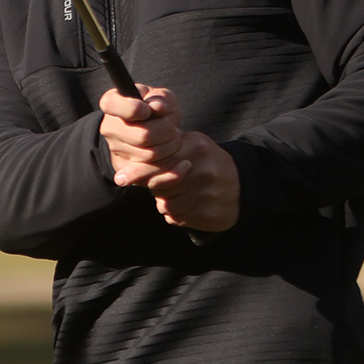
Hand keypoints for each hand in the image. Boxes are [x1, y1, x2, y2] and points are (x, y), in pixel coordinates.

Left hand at [99, 85, 240, 232]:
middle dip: (154, 186)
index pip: (158, 160)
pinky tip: (187, 205)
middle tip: (159, 185)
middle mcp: (201, 169)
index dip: (137, 171)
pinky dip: (176, 214)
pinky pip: (177, 218)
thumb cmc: (207, 163)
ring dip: (166, 202)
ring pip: (166, 204)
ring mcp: (206, 193)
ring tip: (178, 194)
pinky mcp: (209, 214)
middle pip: (159, 184)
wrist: (243, 186)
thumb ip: (164, 150)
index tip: (120, 178)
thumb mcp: (190, 146)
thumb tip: (129, 164)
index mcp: (195, 147)